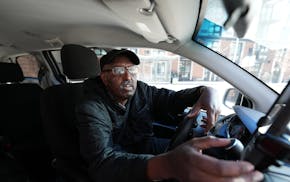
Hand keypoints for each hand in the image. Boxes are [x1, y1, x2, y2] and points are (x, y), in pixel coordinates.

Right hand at [147, 136, 262, 181]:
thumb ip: (213, 141)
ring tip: (252, 179)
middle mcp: (196, 174)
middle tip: (257, 174)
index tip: (249, 165)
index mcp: (195, 160)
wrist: (169, 165)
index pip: (219, 167)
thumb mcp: (195, 141)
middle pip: (223, 181)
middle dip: (244, 179)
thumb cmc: (181, 153)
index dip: (236, 167)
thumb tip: (229, 140)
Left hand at [187, 86, 220, 131]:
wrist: (212, 91)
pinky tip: (206, 117)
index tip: (204, 131)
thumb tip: (189, 116)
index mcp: (211, 109)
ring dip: (209, 122)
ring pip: (215, 120)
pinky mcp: (220, 110)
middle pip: (213, 122)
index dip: (208, 128)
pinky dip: (211, 118)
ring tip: (203, 120)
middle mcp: (216, 110)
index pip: (211, 122)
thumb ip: (194, 111)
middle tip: (201, 125)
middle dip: (207, 126)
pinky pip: (216, 117)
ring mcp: (219, 110)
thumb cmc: (205, 96)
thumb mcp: (198, 103)